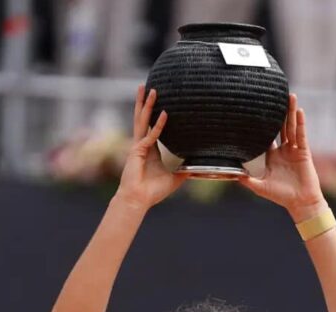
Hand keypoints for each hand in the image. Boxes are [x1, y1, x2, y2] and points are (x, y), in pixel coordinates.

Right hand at [114, 85, 185, 210]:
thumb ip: (184, 172)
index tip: (159, 101)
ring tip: (148, 89)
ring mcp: (138, 146)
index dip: (154, 114)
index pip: (151, 126)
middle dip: (145, 102)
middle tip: (148, 86)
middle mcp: (142, 145)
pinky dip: (158, 125)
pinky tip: (165, 114)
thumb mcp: (174, 180)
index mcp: (149, 149)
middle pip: (143, 118)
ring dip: (146, 105)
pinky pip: (150, 135)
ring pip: (142, 121)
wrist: (138, 200)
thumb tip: (197, 169)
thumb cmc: (152, 192)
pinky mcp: (137, 152)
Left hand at [238, 94, 327, 222]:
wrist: (300, 202)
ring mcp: (294, 149)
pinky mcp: (303, 151)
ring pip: (291, 127)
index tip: (254, 111)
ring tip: (289, 96)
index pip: (264, 137)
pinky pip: (301, 135)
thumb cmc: (281, 196)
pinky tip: (298, 111)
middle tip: (274, 95)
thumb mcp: (260, 187)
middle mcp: (283, 150)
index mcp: (271, 156)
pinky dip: (300, 123)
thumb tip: (231, 174)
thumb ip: (247, 181)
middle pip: (279, 127)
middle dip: (278, 112)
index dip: (261, 124)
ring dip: (290, 112)